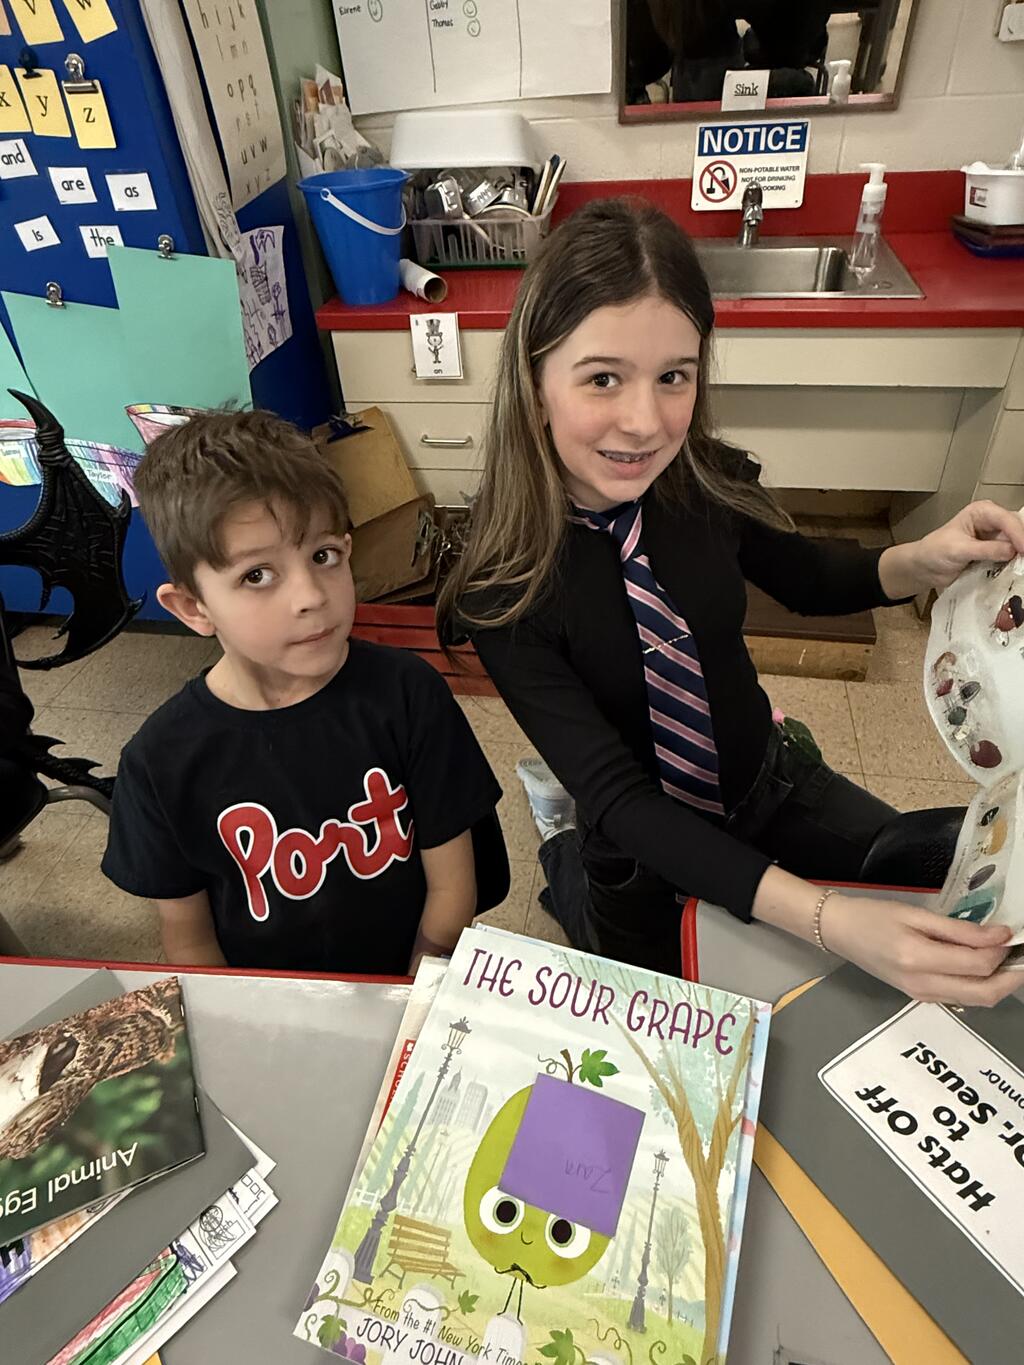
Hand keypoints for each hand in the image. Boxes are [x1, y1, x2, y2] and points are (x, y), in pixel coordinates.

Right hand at [823, 894, 1019, 1006]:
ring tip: (1009, 959)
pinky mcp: (920, 996)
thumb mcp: (916, 915)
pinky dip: (981, 984)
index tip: (1011, 932)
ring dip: (1000, 983)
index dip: (1001, 950)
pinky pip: (961, 996)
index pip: (977, 965)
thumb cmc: (873, 916)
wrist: (839, 931)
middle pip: (985, 993)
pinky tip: (984, 965)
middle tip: (1021, 954)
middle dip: (1012, 976)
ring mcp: (921, 995)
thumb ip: (959, 929)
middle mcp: (922, 985)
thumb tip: (1000, 936)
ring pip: (977, 1000)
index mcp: (918, 960)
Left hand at [878, 501, 1023, 598]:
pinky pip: (1013, 556)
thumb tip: (1010, 551)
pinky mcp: (998, 553)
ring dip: (1021, 554)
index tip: (1023, 550)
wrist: (925, 567)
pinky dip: (1016, 563)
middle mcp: (993, 522)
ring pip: (1018, 543)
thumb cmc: (934, 552)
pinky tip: (1017, 569)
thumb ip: (984, 549)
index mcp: (981, 512)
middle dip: (1022, 543)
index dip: (1018, 534)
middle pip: (1017, 529)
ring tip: (1021, 565)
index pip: (1005, 519)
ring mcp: (997, 538)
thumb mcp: (957, 550)